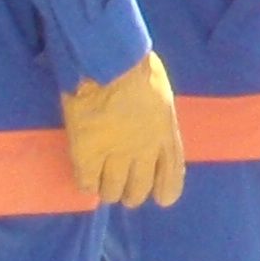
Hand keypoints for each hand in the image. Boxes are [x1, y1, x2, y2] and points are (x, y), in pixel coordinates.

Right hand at [62, 51, 186, 208]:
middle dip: (131, 193)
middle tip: (121, 187)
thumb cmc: (135, 65)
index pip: (172, 174)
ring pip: (113, 192)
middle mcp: (144, 150)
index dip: (167, 191)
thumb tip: (153, 123)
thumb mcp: (161, 92)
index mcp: (165, 133)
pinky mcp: (87, 154)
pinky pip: (88, 183)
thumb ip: (159, 115)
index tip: (162, 199)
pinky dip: (88, 184)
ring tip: (102, 183)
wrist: (109, 61)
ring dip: (108, 190)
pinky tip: (86, 177)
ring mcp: (116, 154)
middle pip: (139, 189)